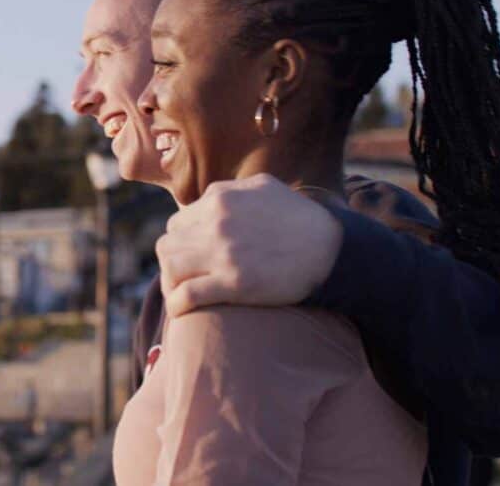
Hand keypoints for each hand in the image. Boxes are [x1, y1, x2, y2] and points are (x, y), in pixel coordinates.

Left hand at [156, 173, 342, 316]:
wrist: (331, 250)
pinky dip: (177, 305)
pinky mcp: (232, 283)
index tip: (190, 255)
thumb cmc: (301, 219)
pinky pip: (186, 295)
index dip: (182, 241)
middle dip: (173, 261)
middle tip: (184, 276)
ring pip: (170, 268)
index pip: (177, 222)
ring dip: (171, 283)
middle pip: (168, 245)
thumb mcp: (264, 188)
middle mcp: (216, 223)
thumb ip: (232, 189)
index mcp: (219, 199)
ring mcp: (222, 253)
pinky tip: (181, 310)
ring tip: (180, 293)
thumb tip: (209, 197)